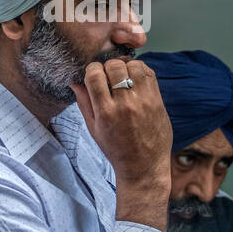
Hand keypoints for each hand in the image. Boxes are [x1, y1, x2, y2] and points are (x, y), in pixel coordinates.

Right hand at [71, 58, 171, 200]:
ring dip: (126, 67)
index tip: (94, 75)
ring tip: (123, 77)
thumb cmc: (116, 150)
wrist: (144, 167)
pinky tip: (135, 80)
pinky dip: (140, 71)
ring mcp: (144, 101)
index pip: (94, 74)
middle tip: (109, 76)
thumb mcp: (94, 129)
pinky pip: (149, 73)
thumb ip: (84, 103)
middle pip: (114, 66)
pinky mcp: (158, 101)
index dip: (92, 70)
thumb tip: (75, 82)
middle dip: (108, 67)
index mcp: (106, 113)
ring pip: (134, 65)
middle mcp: (125, 105)